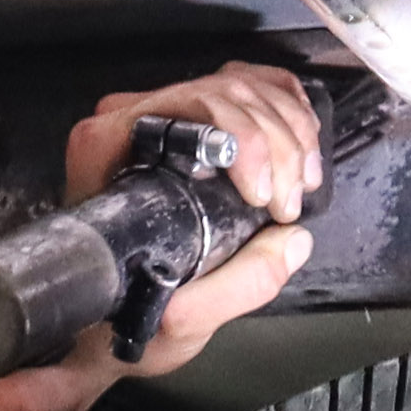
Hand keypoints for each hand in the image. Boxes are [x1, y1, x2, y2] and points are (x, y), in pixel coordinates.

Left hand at [65, 65, 323, 378]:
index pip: (186, 108)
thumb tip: (293, 241)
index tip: (264, 197)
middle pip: (224, 92)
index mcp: (109, 150)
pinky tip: (302, 146)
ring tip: (301, 184)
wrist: (109, 317)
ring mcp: (164, 113)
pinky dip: (288, 110)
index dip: (241, 139)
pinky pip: (250, 86)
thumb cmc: (128, 314)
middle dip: (276, 144)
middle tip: (289, 203)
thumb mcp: (177, 324)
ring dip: (291, 129)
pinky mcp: (194, 119)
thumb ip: (235, 290)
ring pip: (243, 86)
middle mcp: (129, 121)